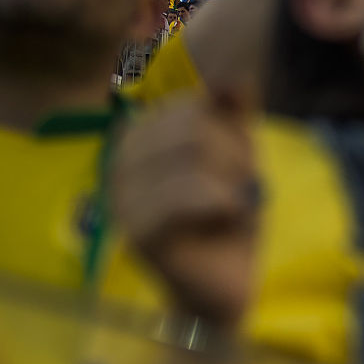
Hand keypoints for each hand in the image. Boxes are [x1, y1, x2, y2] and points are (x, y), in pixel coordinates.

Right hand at [110, 88, 259, 327]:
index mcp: (138, 139)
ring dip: (233, 182)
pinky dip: (223, 204)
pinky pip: (187, 195)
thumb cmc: (229, 222)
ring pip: (192, 155)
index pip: (190, 104)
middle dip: (234, 155)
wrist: (225, 286)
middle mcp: (119, 162)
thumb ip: (233, 118)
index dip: (228, 129)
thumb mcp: (239, 160)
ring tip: (237, 206)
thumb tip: (235, 77)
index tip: (239, 163)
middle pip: (191, 125)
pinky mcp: (137, 232)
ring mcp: (122, 197)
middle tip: (243, 188)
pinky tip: (227, 219)